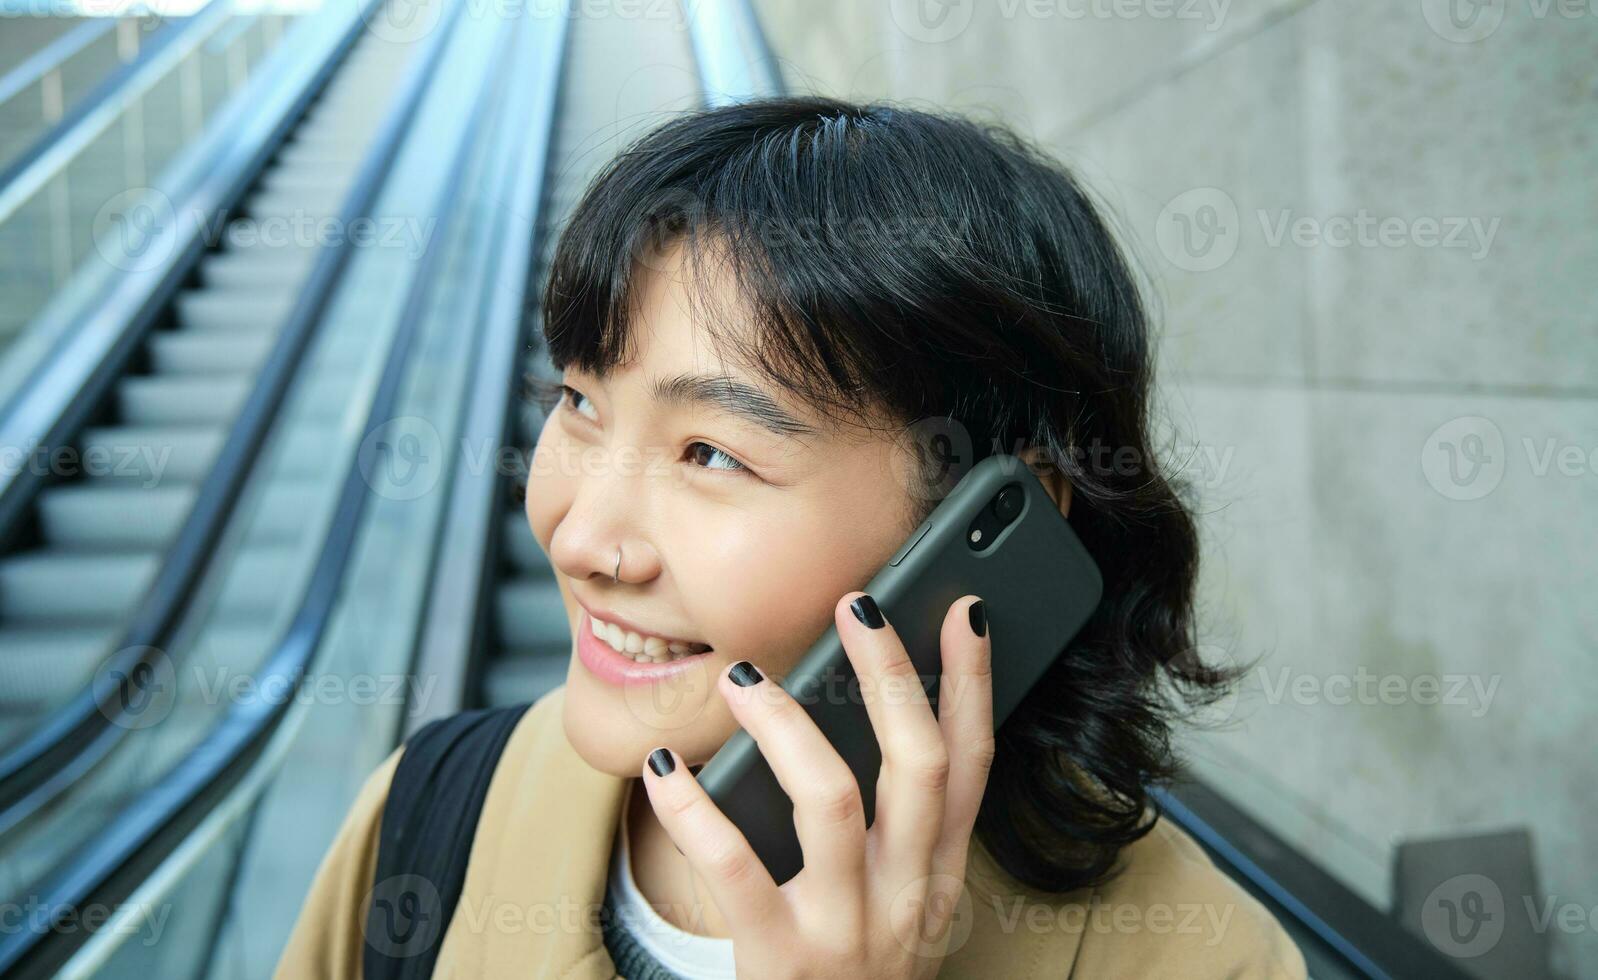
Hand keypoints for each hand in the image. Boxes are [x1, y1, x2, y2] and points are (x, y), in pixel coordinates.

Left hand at [640, 591, 994, 979]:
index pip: (972, 767)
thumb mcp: (896, 908)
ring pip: (832, 798)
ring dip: (787, 724)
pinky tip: (666, 769)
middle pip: (917, 765)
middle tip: (857, 604)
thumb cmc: (850, 975)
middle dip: (891, 674)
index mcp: (937, 878)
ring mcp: (847, 930)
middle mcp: (905, 898)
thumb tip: (856, 713)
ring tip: (744, 678)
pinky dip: (694, 809)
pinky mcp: (779, 960)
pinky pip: (733, 867)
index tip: (963, 611)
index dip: (973, 685)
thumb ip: (890, 830)